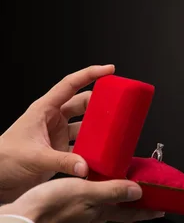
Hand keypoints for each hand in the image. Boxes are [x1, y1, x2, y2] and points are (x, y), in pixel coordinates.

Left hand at [0, 65, 114, 201]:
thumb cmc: (3, 160)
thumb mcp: (34, 157)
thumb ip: (62, 161)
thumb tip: (86, 165)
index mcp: (44, 110)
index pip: (70, 84)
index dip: (90, 74)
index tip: (109, 70)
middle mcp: (53, 119)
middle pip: (83, 104)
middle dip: (101, 103)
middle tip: (119, 106)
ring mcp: (58, 135)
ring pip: (85, 126)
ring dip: (98, 129)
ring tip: (114, 131)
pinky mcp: (61, 151)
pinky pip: (83, 146)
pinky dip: (93, 149)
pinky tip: (103, 153)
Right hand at [0, 177, 163, 221]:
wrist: (24, 214)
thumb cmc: (51, 204)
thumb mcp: (86, 192)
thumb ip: (113, 191)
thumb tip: (138, 191)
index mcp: (101, 211)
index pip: (132, 213)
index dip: (148, 211)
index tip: (163, 208)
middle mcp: (94, 213)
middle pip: (123, 209)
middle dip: (138, 204)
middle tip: (151, 197)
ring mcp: (83, 210)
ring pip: (109, 204)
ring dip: (122, 196)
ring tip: (131, 186)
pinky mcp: (71, 204)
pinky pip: (95, 198)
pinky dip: (104, 191)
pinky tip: (101, 183)